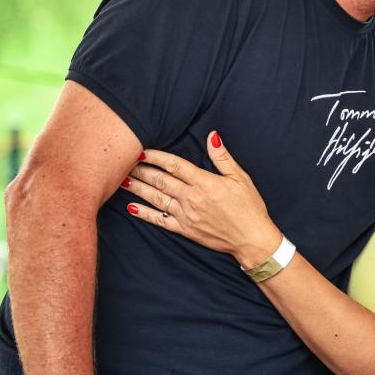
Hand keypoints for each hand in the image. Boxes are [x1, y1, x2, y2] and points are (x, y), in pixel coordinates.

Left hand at [124, 132, 282, 267]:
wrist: (251, 239)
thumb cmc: (250, 206)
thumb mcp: (241, 178)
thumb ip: (223, 157)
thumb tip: (212, 136)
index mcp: (204, 182)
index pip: (174, 165)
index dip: (156, 157)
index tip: (141, 151)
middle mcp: (191, 198)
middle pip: (161, 181)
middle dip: (141, 170)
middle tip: (124, 163)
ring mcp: (186, 215)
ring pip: (157, 199)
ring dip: (138, 189)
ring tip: (123, 180)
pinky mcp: (185, 229)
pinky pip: (160, 221)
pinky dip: (145, 214)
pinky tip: (132, 208)